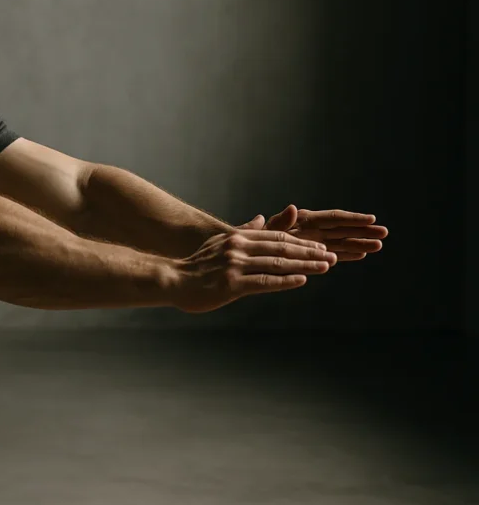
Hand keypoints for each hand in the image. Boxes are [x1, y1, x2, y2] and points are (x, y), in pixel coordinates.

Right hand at [169, 228, 336, 312]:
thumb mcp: (220, 243)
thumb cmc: (196, 266)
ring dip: (305, 265)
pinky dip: (285, 280)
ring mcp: (235, 266)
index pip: (276, 237)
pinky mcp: (231, 284)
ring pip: (278, 263)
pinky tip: (302, 280)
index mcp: (238, 238)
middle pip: (282, 247)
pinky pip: (264, 281)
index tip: (320, 247)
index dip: (301, 242)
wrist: (172, 280)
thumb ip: (243, 232)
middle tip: (332, 256)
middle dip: (309, 252)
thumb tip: (261, 219)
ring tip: (326, 267)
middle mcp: (238, 248)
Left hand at [238, 204, 387, 263]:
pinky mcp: (306, 255)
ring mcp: (308, 243)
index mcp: (299, 221)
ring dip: (358, 244)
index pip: (331, 218)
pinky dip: (344, 255)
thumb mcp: (261, 232)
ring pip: (338, 242)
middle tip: (384, 233)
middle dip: (361, 231)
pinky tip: (360, 255)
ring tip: (379, 246)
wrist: (237, 256)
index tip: (371, 219)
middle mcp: (307, 230)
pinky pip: (329, 254)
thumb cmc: (246, 241)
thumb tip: (293, 208)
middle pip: (340, 229)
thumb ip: (278, 224)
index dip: (351, 218)